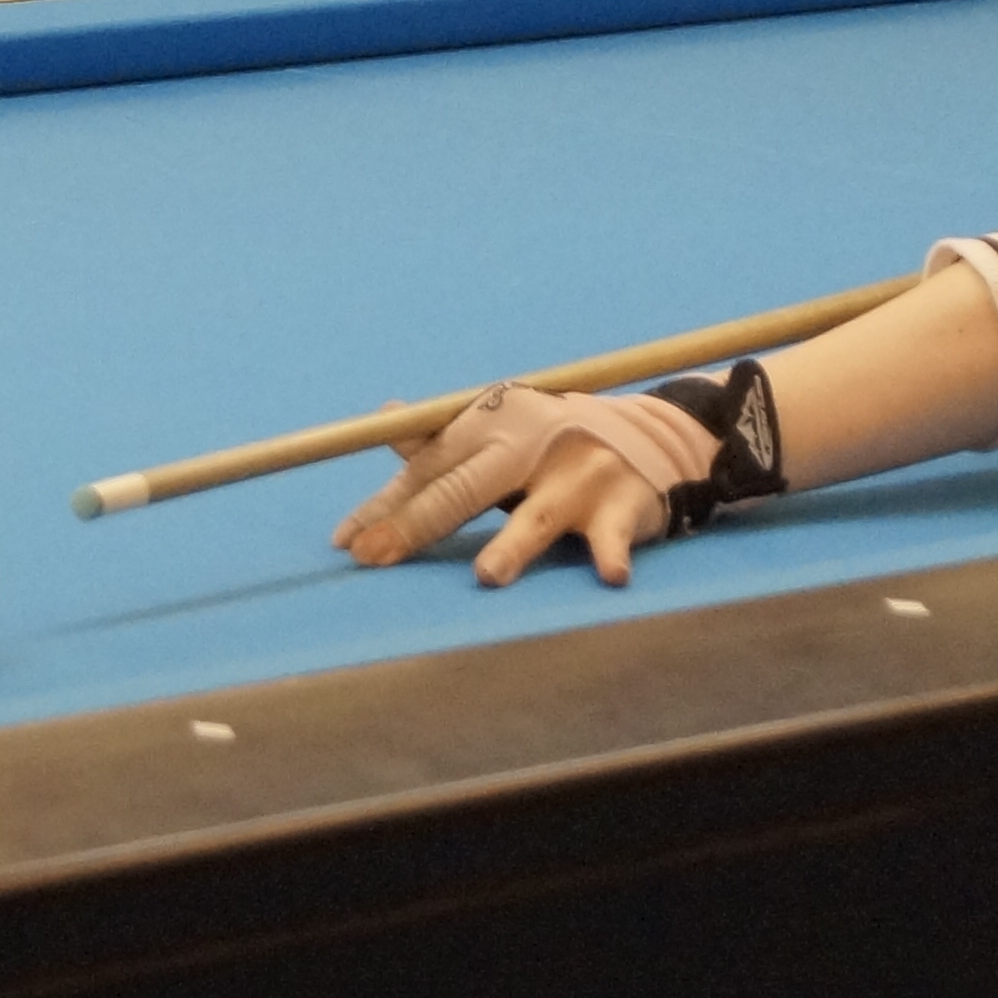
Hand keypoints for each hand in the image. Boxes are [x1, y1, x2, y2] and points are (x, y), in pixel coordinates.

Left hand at [335, 384, 718, 586]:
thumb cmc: (553, 444)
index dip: (384, 506)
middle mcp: (530, 447)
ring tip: (487, 576)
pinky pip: (616, 536)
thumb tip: (386, 419)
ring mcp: (578, 475)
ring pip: (539, 516)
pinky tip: (609, 578)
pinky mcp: (623, 504)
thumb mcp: (500, 433)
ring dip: (515, 546)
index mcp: (492, 428)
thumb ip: (442, 441)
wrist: (652, 433)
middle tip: (374, 556)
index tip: (346, 541)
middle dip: (417, 525)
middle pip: (465, 490)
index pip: (427, 470)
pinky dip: (612, 556)